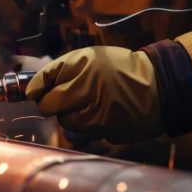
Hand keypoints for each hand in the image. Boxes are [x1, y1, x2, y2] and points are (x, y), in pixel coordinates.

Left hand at [26, 46, 162, 142]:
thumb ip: (62, 69)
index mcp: (83, 66)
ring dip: (69, 116)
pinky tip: (100, 114)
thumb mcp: (91, 57)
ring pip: (66, 122)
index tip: (33, 92)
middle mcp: (88, 90)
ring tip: (85, 104)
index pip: (44, 80)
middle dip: (49, 104)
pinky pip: (85, 133)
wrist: (157, 87)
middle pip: (49, 105)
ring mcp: (97, 114)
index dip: (36, 88)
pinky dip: (88, 126)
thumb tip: (33, 89)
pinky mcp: (107, 132)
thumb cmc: (120, 69)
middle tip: (57, 100)